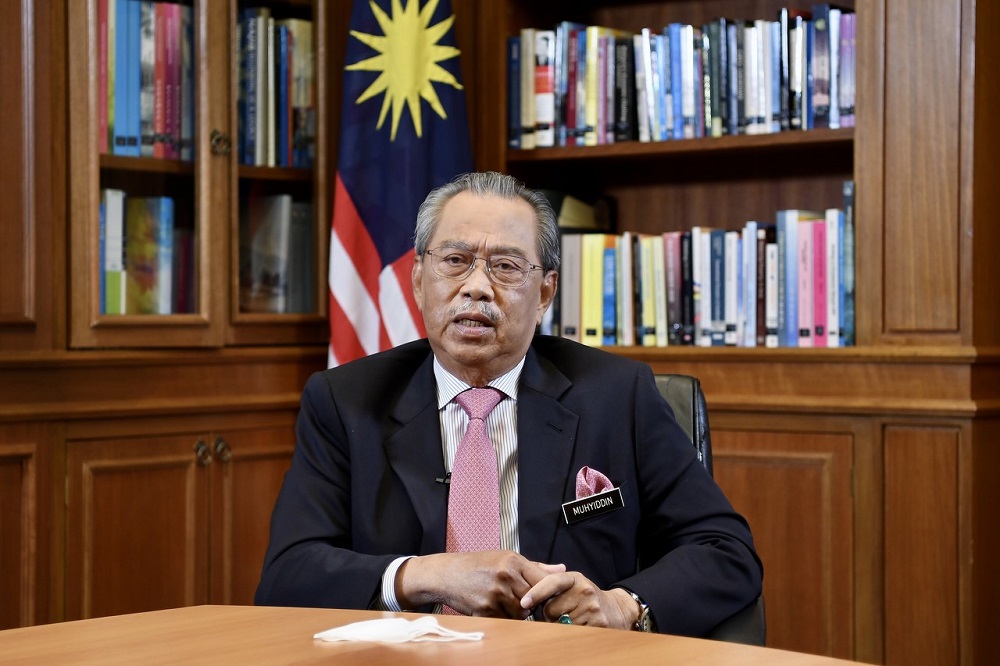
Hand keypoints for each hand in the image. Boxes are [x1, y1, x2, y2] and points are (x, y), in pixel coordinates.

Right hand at [395, 551, 564, 618]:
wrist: (448, 574)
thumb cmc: (479, 565)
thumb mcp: (506, 558)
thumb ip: (535, 567)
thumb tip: (561, 569)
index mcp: (513, 561)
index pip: (543, 580)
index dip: (547, 590)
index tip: (546, 594)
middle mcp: (505, 577)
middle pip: (533, 599)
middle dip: (531, 602)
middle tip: (520, 597)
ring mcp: (494, 595)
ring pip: (520, 613)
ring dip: (517, 611)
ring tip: (505, 600)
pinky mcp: (485, 610)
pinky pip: (505, 620)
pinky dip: (503, 617)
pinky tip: (494, 606)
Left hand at [520, 571, 637, 629]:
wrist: (617, 609)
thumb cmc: (587, 596)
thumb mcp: (573, 584)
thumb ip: (551, 583)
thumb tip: (527, 594)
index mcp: (575, 579)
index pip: (552, 582)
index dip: (536, 592)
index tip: (524, 602)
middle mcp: (585, 591)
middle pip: (551, 609)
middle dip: (549, 614)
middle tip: (559, 612)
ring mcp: (592, 608)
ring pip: (560, 624)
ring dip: (559, 625)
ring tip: (570, 619)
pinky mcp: (598, 624)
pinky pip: (572, 633)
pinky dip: (570, 633)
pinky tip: (578, 626)